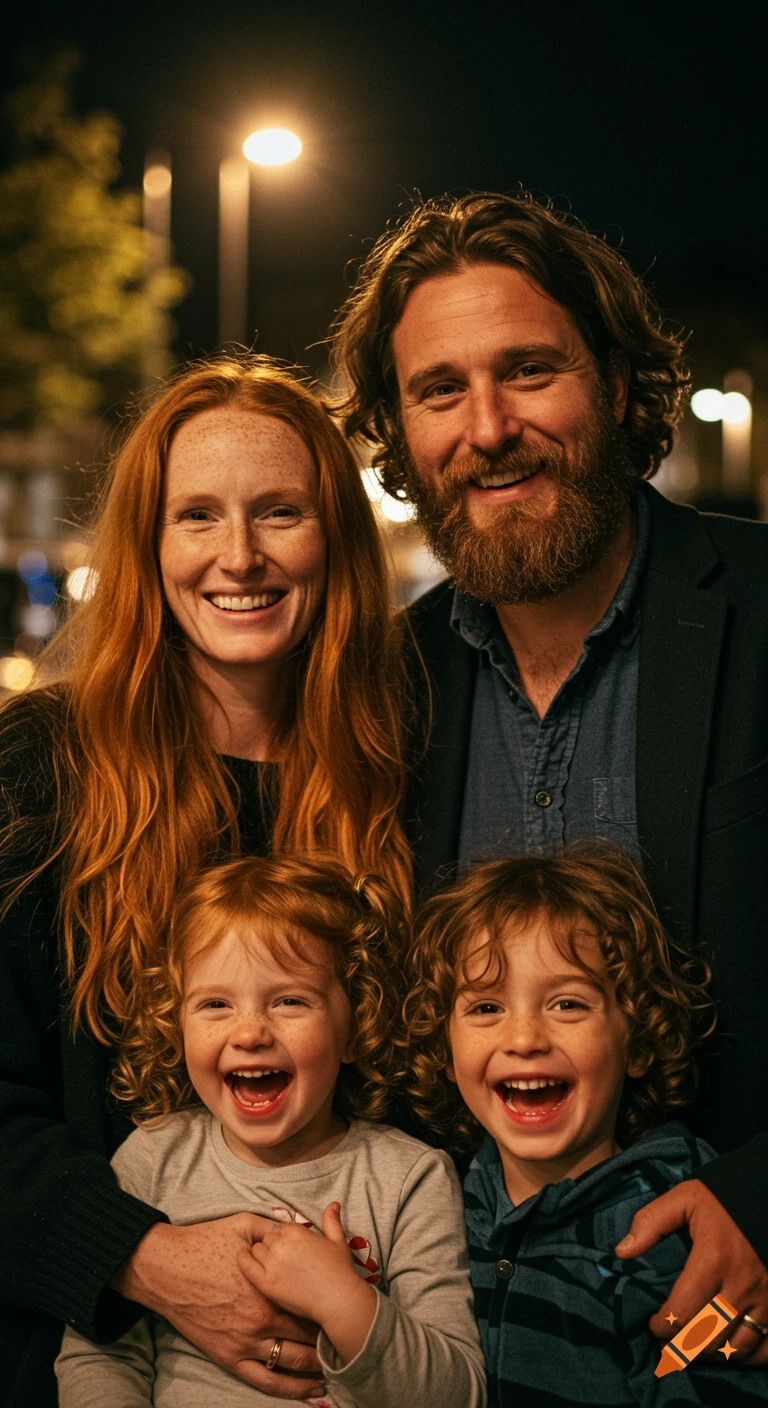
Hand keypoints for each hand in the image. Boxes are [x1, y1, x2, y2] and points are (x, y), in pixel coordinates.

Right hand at [113, 1215, 323, 1398]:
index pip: (310, 1303)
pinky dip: (290, 1390)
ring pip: (292, 1362)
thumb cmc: (203, 1244)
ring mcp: (245, 1342)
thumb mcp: (243, 1225)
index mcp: (269, 1287)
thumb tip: (299, 1226)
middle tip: (347, 1341)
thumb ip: (274, 1228)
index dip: (329, 1308)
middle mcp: (261, 1319)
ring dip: (316, 1368)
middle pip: (306, 1335)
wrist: (165, 1269)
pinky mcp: (229, 1358)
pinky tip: (308, 1391)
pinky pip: (265, 1380)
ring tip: (336, 1368)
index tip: (343, 1308)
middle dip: (328, 1340)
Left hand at [249, 1203, 376, 1363]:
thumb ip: (331, 1221)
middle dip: (274, 1247)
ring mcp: (272, 1263)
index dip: (285, 1239)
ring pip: (257, 1250)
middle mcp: (282, 1244)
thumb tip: (333, 1204)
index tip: (291, 1249)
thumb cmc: (340, 1271)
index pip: (280, 1228)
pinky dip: (244, 1260)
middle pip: (267, 1238)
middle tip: (285, 1260)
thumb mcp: (338, 1241)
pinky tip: (245, 1260)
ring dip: (263, 1255)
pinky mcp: (266, 1283)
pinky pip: (246, 1265)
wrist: (337, 1300)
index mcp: (296, 1232)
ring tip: (273, 1266)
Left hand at [616, 1179, 767, 1364]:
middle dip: (682, 1347)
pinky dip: (745, 1355)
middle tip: (668, 1345)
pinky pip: (764, 1347)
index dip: (662, 1327)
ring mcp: (763, 1299)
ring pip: (735, 1349)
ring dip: (710, 1353)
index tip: (653, 1325)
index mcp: (712, 1260)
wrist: (764, 1194)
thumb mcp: (683, 1198)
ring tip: (693, 1347)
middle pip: (706, 1338)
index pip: (681, 1313)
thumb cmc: (722, 1199)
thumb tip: (622, 1252)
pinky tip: (729, 1348)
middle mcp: (740, 1286)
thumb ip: (650, 1222)